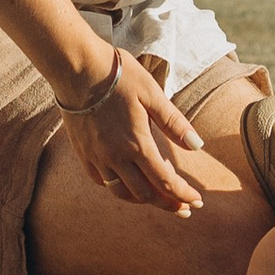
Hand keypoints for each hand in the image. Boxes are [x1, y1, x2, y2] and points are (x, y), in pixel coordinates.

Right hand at [58, 52, 211, 212]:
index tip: (196, 202)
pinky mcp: (82, 152)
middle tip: (183, 208)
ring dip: (142, 199)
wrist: (77, 67)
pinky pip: (100, 180)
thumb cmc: (119, 76)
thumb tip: (198, 146)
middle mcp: (116, 157)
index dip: (183, 195)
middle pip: (145, 194)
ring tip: (156, 199)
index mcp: (137, 143)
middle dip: (167, 204)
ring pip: (121, 192)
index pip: (165, 182)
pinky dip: (116, 186)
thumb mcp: (152, 94)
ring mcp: (96, 156)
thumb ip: (174, 123)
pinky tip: (125, 182)